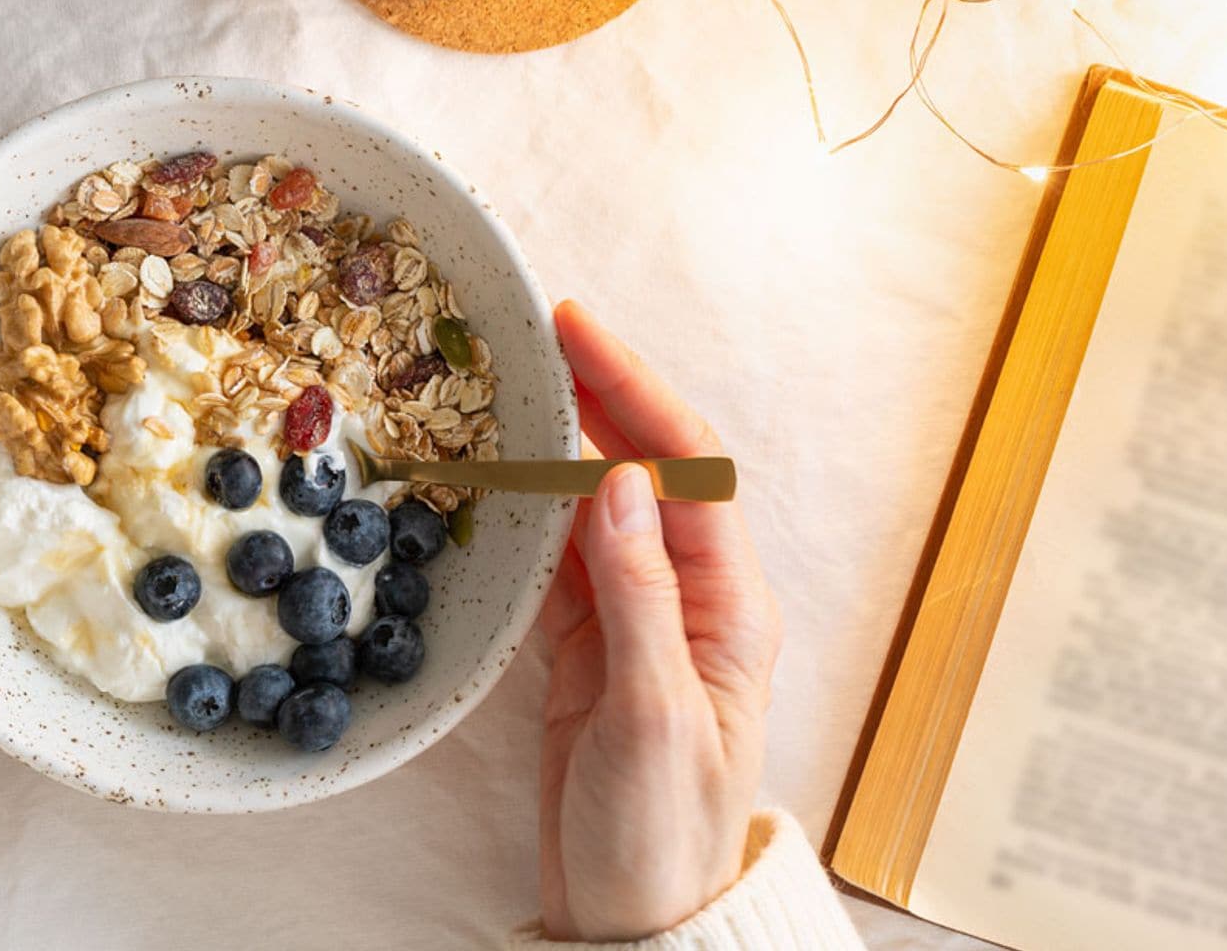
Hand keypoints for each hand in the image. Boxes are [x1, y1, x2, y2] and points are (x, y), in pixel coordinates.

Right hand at [537, 302, 782, 940]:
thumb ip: (639, 597)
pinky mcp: (590, 648)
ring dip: (559, 447)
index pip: (687, 467)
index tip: (579, 334)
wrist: (632, 917)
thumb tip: (625, 483)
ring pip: (598, 506)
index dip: (634, 392)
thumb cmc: (660, 832)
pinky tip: (500, 480)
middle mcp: (688, 598)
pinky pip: (560, 558)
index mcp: (727, 606)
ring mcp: (638, 620)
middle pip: (646, 470)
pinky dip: (529, 513)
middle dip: (598, 398)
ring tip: (512, 389)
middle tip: (537, 336)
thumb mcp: (652, 715)